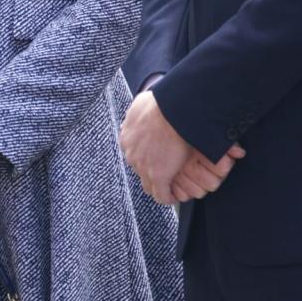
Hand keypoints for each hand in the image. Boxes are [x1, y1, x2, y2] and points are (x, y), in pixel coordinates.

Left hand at [120, 89, 243, 203]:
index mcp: (127, 138)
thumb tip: (137, 111)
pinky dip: (168, 197)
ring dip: (159, 187)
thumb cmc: (162, 103)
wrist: (174, 110)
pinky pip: (162, 195)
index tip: (155, 157)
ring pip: (149, 185)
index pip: (133, 155)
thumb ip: (136, 112)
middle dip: (151, 172)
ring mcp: (143, 167)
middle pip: (139, 170)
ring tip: (170, 187)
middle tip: (164, 172)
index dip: (145, 157)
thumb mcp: (141, 103)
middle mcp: (131, 154)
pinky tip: (174, 197)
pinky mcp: (158, 176)